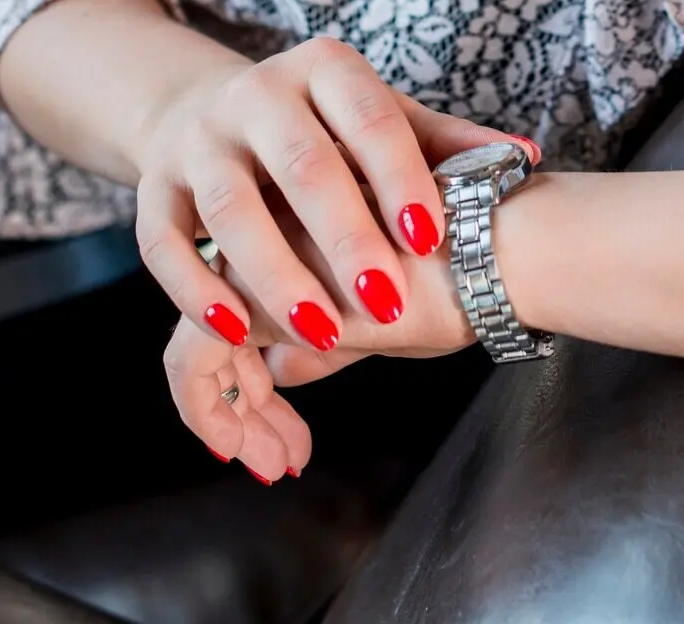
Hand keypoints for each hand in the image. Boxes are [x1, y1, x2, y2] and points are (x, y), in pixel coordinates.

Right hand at [131, 32, 534, 441]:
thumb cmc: (324, 131)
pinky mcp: (155, 187)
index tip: (433, 236)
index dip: (399, 175)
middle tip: (388, 303)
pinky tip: (236, 330)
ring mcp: (200, 140)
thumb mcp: (385, 120)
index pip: (368, 117)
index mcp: (324, 69)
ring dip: (276, 273)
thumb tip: (525, 158)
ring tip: (322, 334)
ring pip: (231, 207)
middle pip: (300, 163)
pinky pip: (165, 241)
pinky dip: (196, 287)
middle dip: (344, 237)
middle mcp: (256, 94)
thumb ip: (448, 144)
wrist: (212, 113)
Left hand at [161, 172, 502, 466]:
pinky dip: (211, 413)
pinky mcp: (246, 293)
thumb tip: (279, 369)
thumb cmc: (467, 272)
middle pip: (228, 321)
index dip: (260, 370)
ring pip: (202, 340)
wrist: (492, 249)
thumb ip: (330, 337)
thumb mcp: (387, 314)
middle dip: (245, 399)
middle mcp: (270, 227)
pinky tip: (257, 453)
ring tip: (271, 460)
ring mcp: (254, 254)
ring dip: (232, 414)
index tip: (290, 421)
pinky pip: (191, 360)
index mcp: (305, 224)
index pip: (258, 299)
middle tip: (278, 453)